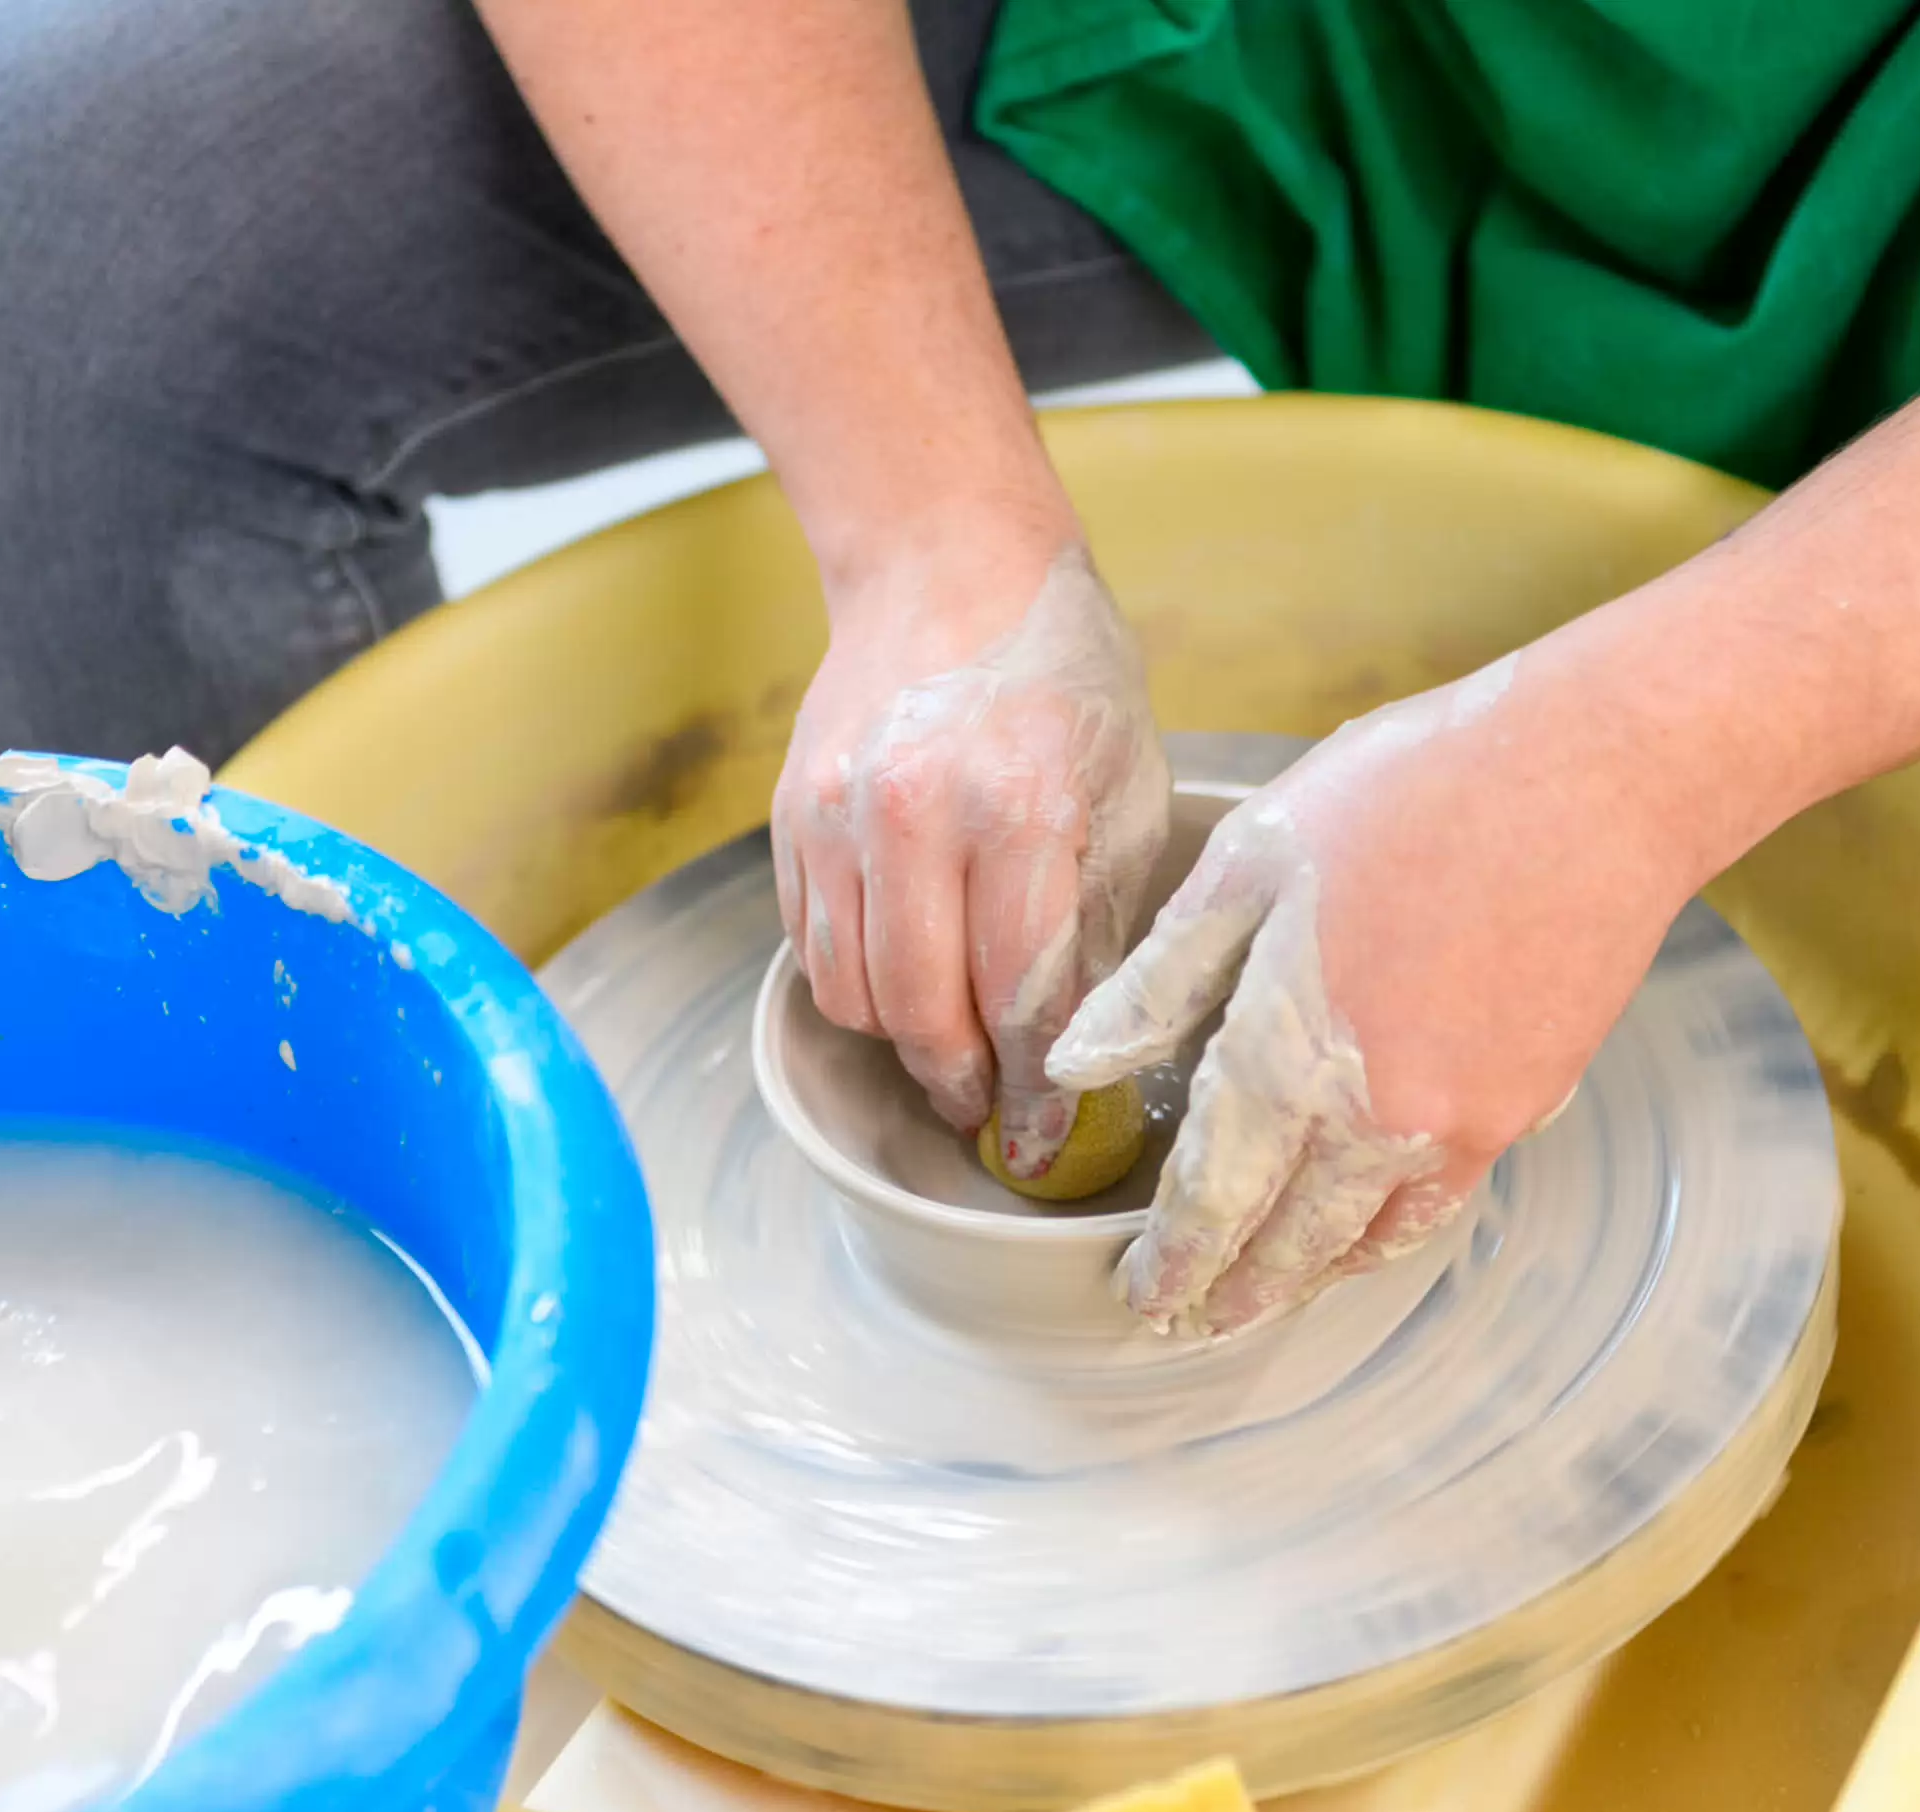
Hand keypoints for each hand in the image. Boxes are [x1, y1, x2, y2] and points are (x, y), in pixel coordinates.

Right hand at [772, 536, 1170, 1176]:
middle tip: (991, 1109)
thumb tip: (1082, 1045)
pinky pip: (812, 946)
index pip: (1023, 997)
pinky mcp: (794, 815)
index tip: (1040, 1139)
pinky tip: (905, 980)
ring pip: (854, 994)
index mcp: (1021, 810)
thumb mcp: (1125, 789)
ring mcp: (840, 816)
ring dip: (903, 1042)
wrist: (948, 563)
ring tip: (951, 1048)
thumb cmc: (1061, 675)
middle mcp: (917, 816)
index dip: (1034, 1087)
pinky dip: (857, 986)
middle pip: (924, 1014)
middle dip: (962, 1084)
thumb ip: (1101, 921)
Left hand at [1049, 654, 1706, 1336]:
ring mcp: (1460, 1122)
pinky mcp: (1523, 1105)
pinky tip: (1367, 1232)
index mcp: (1287, 1056)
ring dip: (1310, 1279)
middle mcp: (1374, 1117)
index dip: (1172, 1258)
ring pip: (1368, 1239)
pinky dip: (1388, 1236)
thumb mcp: (1250, 863)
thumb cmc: (1414, 794)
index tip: (1140, 1294)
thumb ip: (1161, 980)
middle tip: (1189, 1322)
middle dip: (1232, 1291)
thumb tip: (1078, 1062)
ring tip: (1267, 1297)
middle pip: (1288, 1243)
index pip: (1210, 1198)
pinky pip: (1438, 1203)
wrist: (1595, 777)